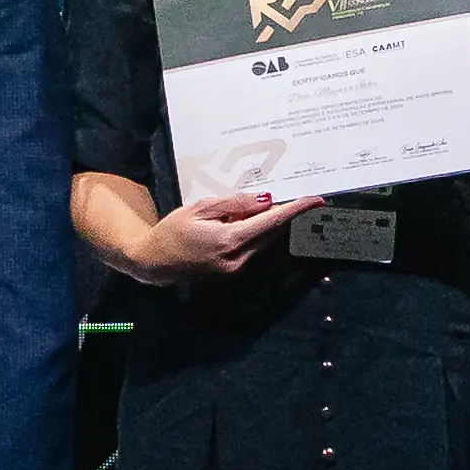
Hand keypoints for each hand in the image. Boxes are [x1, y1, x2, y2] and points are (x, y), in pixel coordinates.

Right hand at [128, 187, 306, 280]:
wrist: (154, 263)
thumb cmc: (173, 231)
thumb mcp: (200, 208)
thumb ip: (235, 204)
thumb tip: (266, 200)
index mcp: (230, 240)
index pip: (272, 221)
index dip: (295, 209)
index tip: (315, 200)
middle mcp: (238, 259)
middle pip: (270, 232)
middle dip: (273, 213)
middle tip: (264, 198)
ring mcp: (236, 269)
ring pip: (262, 241)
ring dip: (258, 224)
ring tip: (230, 215)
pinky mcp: (233, 272)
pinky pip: (251, 248)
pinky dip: (248, 234)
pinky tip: (228, 227)